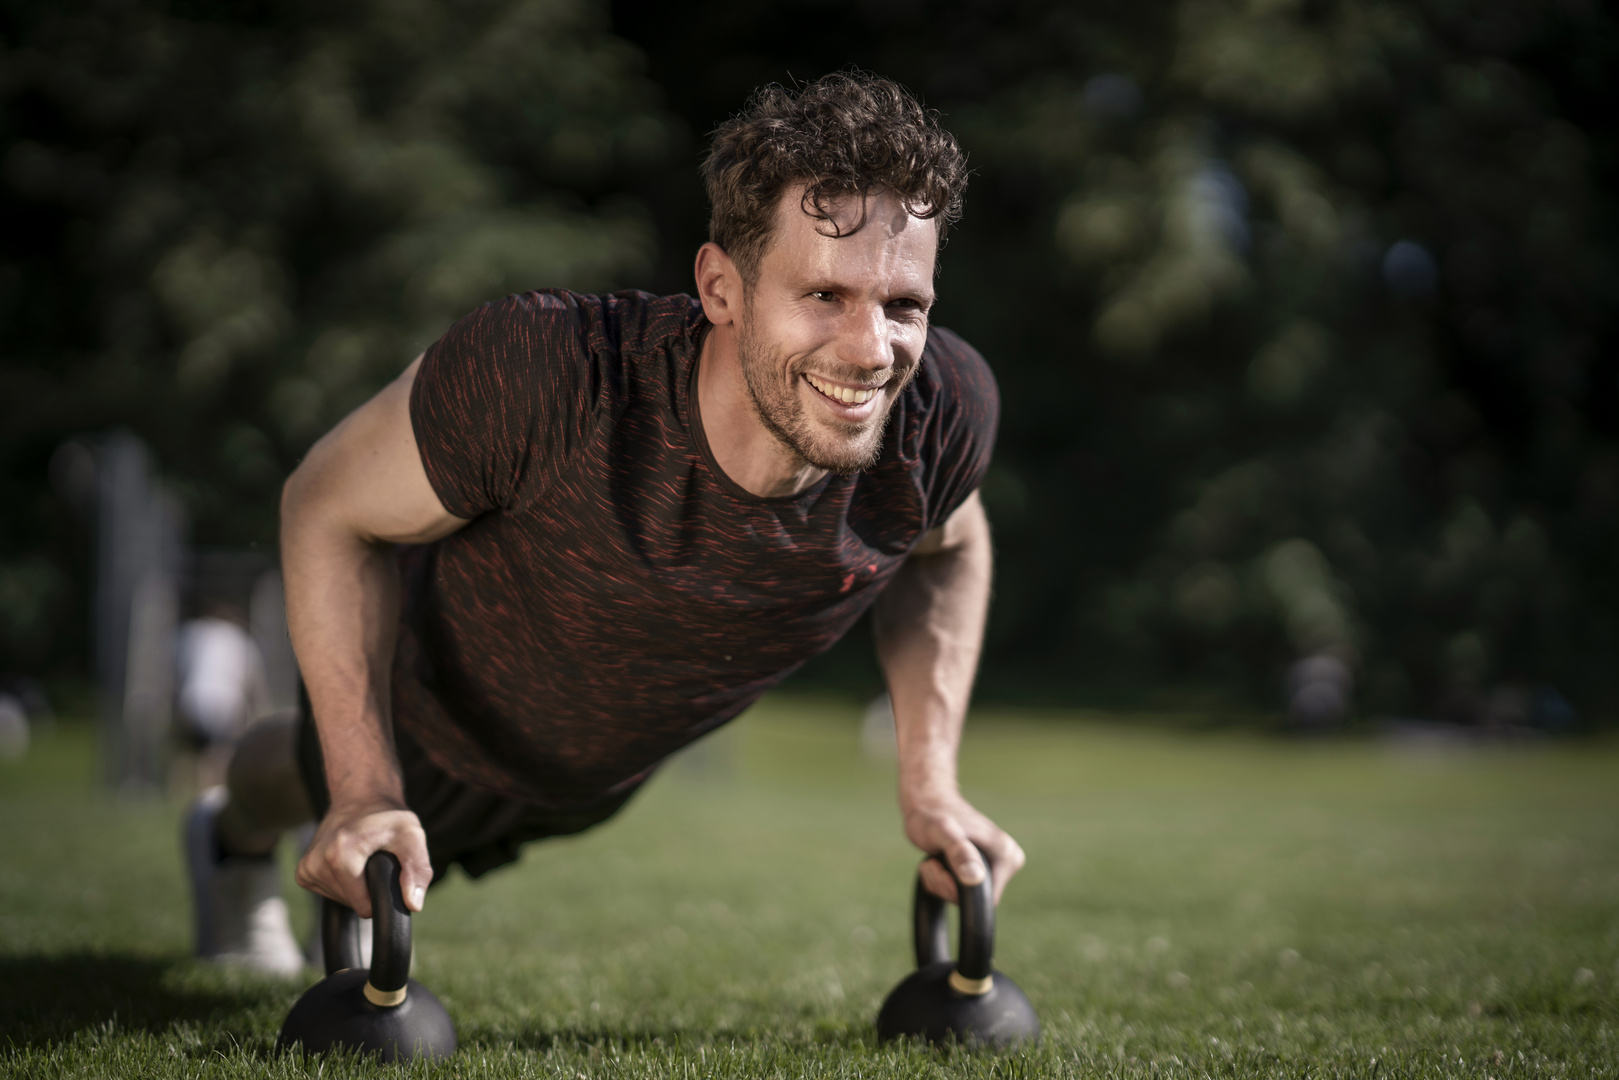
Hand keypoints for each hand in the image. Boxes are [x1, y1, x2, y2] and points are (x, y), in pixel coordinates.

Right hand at [295, 799, 431, 916]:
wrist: (360, 797)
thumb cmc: (388, 817)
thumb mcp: (412, 836)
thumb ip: (417, 870)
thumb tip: (413, 905)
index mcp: (340, 853)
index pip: (363, 905)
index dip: (381, 894)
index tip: (386, 871)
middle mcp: (318, 860)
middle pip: (351, 903)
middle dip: (368, 889)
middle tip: (375, 860)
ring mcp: (307, 867)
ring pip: (339, 899)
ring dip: (355, 887)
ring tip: (363, 859)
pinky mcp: (303, 872)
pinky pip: (327, 893)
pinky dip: (342, 884)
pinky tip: (349, 863)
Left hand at [901, 787, 1024, 904]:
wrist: (927, 802)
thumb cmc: (934, 814)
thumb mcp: (942, 832)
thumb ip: (959, 853)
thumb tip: (975, 879)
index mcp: (1006, 854)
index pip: (986, 899)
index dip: (958, 891)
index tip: (940, 868)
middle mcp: (1007, 861)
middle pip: (975, 900)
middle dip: (946, 886)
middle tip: (933, 862)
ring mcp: (994, 865)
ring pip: (964, 897)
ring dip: (940, 883)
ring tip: (933, 860)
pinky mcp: (981, 868)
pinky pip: (960, 892)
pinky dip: (941, 882)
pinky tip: (935, 862)